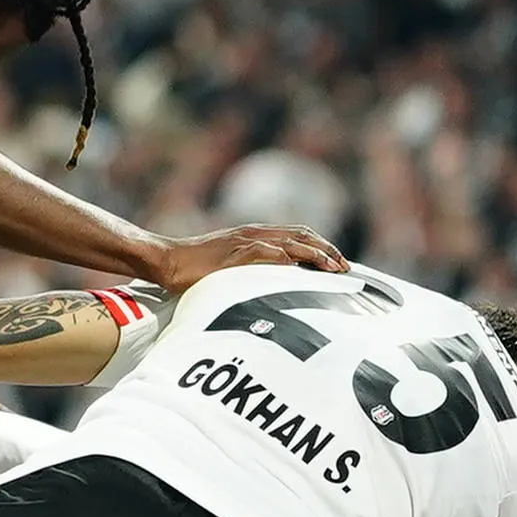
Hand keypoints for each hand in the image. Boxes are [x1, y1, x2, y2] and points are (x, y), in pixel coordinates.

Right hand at [159, 225, 346, 289]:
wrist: (169, 260)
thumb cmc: (197, 267)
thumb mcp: (233, 266)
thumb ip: (254, 268)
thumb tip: (279, 282)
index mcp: (256, 235)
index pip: (299, 234)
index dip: (323, 246)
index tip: (340, 264)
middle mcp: (255, 234)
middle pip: (302, 235)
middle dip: (327, 250)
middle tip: (346, 268)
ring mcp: (245, 242)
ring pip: (290, 242)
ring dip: (314, 255)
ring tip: (332, 269)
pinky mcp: (234, 253)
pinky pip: (265, 253)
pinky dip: (284, 260)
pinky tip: (299, 270)